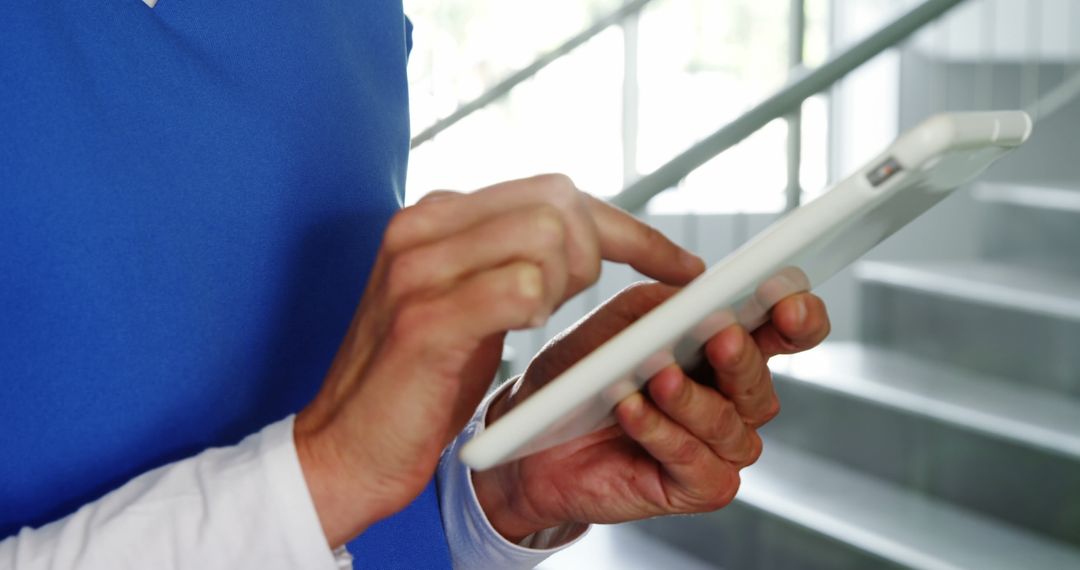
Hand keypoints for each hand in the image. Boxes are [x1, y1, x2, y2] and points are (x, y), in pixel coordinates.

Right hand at [293, 174, 704, 546]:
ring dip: (567, 285)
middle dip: (599, 254)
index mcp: (433, 216)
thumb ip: (506, 258)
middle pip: (558, 201)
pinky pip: (520, 288)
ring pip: (545, 235)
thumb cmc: (416, 381)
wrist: (343, 447)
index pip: (553, 191)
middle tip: (577, 305)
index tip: (677, 264)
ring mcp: (418, 268)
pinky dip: (540, 310)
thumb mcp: (464, 302)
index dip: (626, 227)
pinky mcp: (423, 320)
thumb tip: (583, 236)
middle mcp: (421, 226)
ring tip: (536, 322)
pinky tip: (522, 332)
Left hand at [472, 282, 829, 541]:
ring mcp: (718, 447)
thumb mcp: (616, 323)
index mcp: (725, 351)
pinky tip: (633, 412)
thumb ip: (662, 304)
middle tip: (721, 337)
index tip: (789, 302)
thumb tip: (703, 292)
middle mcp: (731, 400)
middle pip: (762, 384)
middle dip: (742, 359)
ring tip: (655, 378)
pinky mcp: (697, 486)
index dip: (800, 319)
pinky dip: (664, 433)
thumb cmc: (580, 377)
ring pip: (730, 425)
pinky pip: (699, 462)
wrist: (534, 440)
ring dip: (691, 399)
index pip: (786, 333)